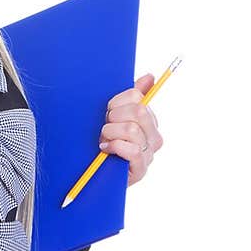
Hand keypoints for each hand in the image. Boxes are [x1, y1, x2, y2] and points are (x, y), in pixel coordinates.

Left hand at [98, 72, 164, 186]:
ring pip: (132, 130)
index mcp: (149, 120)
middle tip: (105, 126)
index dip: (116, 102)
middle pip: (139, 111)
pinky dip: (115, 147)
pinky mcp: (141, 169)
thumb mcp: (116, 116)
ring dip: (111, 133)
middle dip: (114, 117)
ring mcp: (150, 153)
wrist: (96, 173)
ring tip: (104, 139)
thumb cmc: (106, 141)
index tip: (107, 111)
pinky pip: (132, 150)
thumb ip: (132, 96)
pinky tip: (106, 149)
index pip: (137, 97)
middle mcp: (154, 136)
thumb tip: (150, 77)